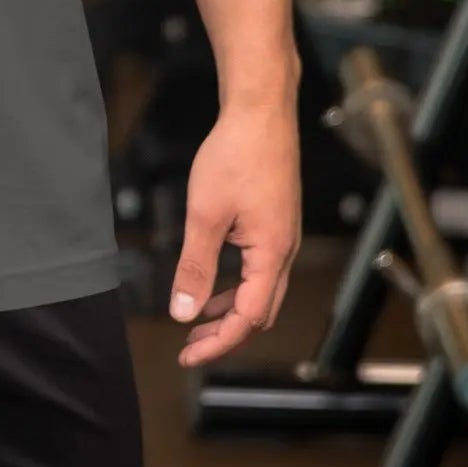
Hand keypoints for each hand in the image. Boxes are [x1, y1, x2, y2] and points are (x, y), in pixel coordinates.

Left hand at [169, 97, 300, 367]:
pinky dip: (236, 284)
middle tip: (190, 346)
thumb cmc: (236, 155)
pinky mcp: (275, 222)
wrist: (261, 111)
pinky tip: (214, 280)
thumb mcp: (205, 214)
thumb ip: (195, 266)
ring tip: (198, 320)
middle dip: (225, 334)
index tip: (187, 355)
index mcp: (271, 255)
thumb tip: (183, 312)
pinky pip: (259, 269)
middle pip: (259, 312)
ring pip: (260, 291)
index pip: (248, 318)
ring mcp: (282, 236)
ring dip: (230, 310)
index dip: (218, 342)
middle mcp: (284, 251)